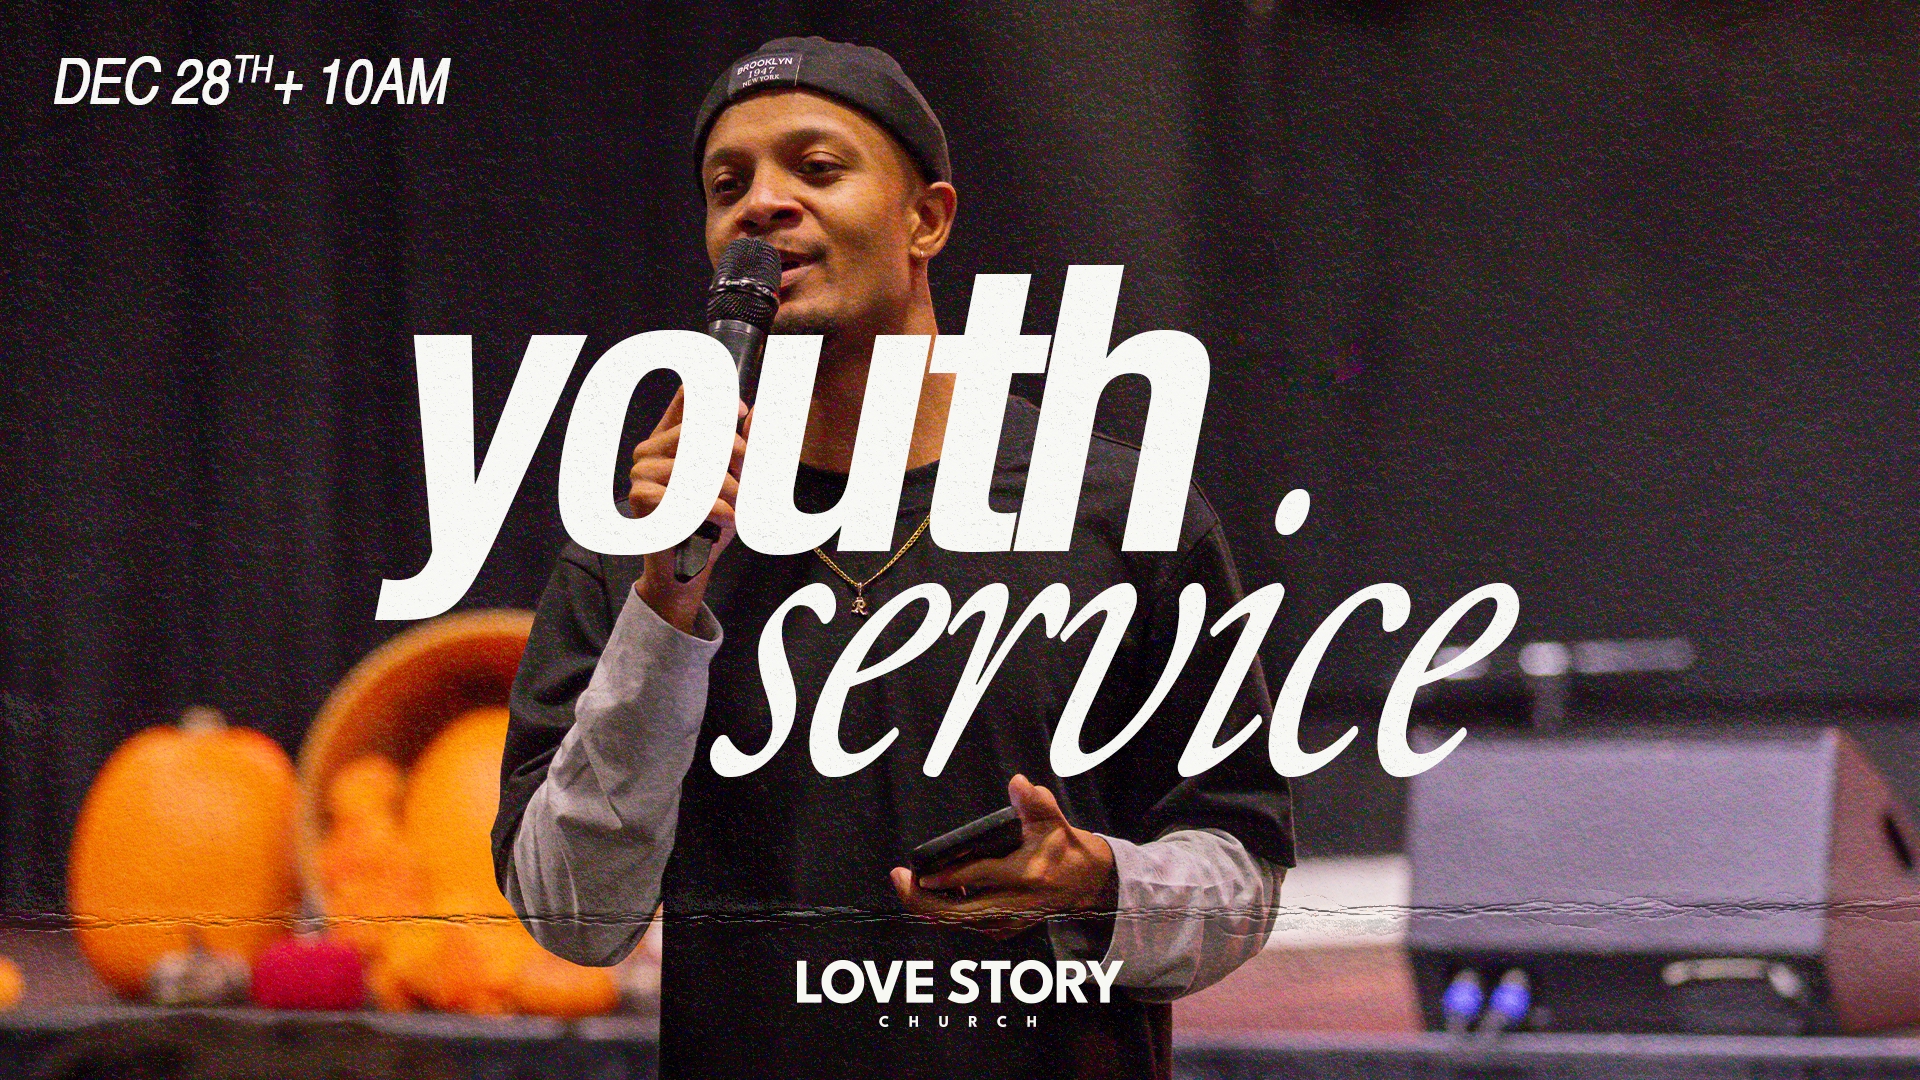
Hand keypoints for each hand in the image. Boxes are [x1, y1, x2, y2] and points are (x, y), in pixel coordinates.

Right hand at [631, 387, 749, 633]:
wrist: (690, 566)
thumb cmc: (712, 520)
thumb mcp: (737, 478)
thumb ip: (747, 444)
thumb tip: (760, 412)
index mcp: (671, 434)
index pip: (690, 396)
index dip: (720, 399)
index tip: (742, 415)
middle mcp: (652, 446)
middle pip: (704, 428)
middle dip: (736, 456)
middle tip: (746, 484)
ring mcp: (641, 470)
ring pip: (699, 462)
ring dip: (729, 489)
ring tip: (738, 507)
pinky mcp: (640, 495)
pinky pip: (687, 492)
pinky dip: (714, 508)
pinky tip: (724, 518)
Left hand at [889, 775, 1117, 940]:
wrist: (1085, 883)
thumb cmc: (1063, 846)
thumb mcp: (1053, 820)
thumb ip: (1035, 802)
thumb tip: (1018, 782)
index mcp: (1026, 874)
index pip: (979, 878)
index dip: (947, 877)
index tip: (921, 871)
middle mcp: (1015, 904)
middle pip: (958, 912)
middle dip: (922, 900)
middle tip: (899, 878)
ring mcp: (1009, 921)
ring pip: (957, 922)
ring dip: (928, 906)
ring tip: (907, 883)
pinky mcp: (1005, 929)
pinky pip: (965, 924)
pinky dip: (944, 911)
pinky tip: (932, 891)